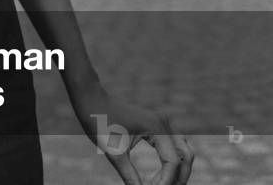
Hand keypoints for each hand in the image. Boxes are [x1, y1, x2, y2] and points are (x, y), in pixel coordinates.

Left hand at [72, 83, 193, 184]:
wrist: (89, 98)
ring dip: (178, 171)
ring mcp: (161, 122)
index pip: (172, 162)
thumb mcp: (114, 152)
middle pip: (185, 157)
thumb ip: (130, 176)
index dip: (165, 182)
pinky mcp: (156, 125)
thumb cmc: (99, 122)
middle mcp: (163, 123)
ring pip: (183, 151)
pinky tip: (160, 176)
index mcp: (156, 127)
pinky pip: (173, 146)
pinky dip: (171, 162)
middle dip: (177, 179)